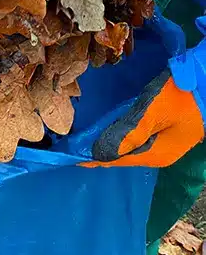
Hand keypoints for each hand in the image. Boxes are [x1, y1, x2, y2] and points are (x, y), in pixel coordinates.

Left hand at [85, 66, 204, 168]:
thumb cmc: (184, 95)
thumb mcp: (152, 112)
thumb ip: (126, 134)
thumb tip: (99, 153)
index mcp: (156, 155)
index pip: (116, 159)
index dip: (93, 156)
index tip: (71, 155)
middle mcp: (159, 155)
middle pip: (123, 155)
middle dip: (100, 150)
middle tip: (75, 144)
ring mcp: (165, 144)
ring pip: (130, 147)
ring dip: (110, 142)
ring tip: (87, 138)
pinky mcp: (167, 132)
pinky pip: (138, 138)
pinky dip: (122, 135)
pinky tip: (111, 129)